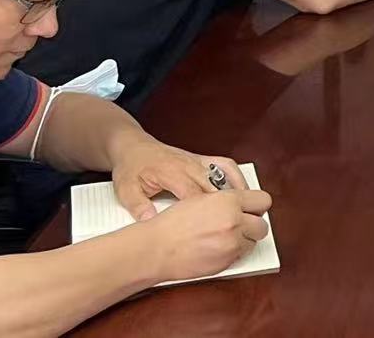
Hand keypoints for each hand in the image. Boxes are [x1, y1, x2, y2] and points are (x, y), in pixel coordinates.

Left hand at [110, 136, 247, 222]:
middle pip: (214, 186)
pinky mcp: (201, 158)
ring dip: (237, 190)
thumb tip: (150, 221)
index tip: (214, 227)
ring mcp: (197, 160)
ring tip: (248, 208)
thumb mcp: (126, 190)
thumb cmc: (131, 169)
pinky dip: (236, 176)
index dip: (205, 212)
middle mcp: (188, 165)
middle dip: (227, 205)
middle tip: (239, 222)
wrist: (133, 147)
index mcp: (171, 173)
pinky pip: (225, 164)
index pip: (193, 194)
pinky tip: (242, 190)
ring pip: (224, 174)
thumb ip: (138, 206)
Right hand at [142, 188, 272, 281]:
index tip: (253, 210)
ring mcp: (232, 242)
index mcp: (229, 200)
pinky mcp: (227, 261)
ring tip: (227, 238)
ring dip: (244, 240)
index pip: (263, 200)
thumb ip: (226, 200)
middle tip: (242, 226)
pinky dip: (233, 253)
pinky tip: (218, 249)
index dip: (257, 206)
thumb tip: (240, 204)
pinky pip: (241, 255)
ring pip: (254, 241)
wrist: (156, 248)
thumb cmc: (172, 224)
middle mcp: (234, 220)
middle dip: (253, 226)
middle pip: (263, 225)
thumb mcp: (202, 199)